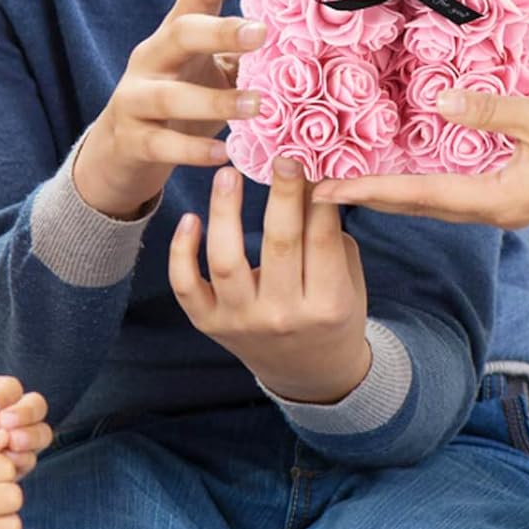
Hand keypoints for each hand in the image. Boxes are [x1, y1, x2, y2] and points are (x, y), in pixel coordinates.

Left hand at [0, 373, 52, 479]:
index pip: (10, 388)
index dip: (5, 395)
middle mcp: (5, 420)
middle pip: (35, 405)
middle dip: (25, 412)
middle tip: (5, 423)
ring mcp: (11, 445)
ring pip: (41, 431)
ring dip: (31, 434)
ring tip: (11, 443)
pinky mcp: (10, 471)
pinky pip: (29, 460)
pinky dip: (24, 459)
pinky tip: (8, 463)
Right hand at [72, 0, 267, 218]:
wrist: (122, 150)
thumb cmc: (183, 98)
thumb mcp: (212, 69)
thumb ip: (244, 54)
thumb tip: (306, 38)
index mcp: (177, 32)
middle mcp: (153, 57)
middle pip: (181, 32)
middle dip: (220, 32)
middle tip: (262, 34)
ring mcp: (135, 98)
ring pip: (169, 95)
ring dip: (215, 101)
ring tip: (257, 106)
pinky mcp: (131, 139)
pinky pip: (162, 144)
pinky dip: (193, 150)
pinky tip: (224, 154)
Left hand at [169, 158, 371, 405]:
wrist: (309, 371)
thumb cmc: (334, 314)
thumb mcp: (347, 277)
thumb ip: (328, 235)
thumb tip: (312, 177)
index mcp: (327, 304)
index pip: (322, 239)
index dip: (319, 197)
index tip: (312, 161)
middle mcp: (283, 315)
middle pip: (280, 243)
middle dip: (281, 195)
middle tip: (280, 157)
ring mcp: (241, 322)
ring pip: (227, 261)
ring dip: (226, 213)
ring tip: (228, 174)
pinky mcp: (210, 325)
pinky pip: (187, 287)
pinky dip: (181, 253)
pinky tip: (190, 219)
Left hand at [310, 91, 528, 226]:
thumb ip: (489, 110)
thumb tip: (440, 103)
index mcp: (496, 199)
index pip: (419, 195)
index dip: (370, 190)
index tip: (324, 190)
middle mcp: (493, 210)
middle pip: (418, 206)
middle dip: (370, 197)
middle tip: (319, 187)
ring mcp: (504, 205)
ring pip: (436, 201)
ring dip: (394, 191)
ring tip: (353, 179)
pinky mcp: (514, 193)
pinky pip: (456, 190)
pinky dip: (424, 182)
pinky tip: (410, 167)